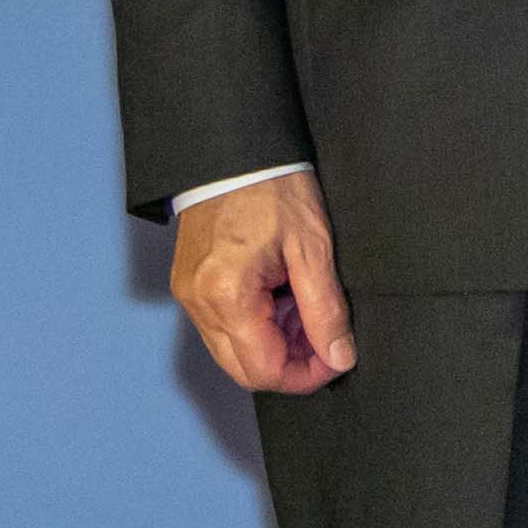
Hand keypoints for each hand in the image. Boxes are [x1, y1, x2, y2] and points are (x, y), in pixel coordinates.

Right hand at [168, 169, 359, 392]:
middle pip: (244, 369)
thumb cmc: (271, 188)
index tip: (336, 360)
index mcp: (227, 295)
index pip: (264, 370)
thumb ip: (326, 310)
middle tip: (325, 339)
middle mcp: (198, 302)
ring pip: (233, 350)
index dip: (305, 376)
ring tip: (306, 313)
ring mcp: (189, 294)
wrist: (234, 150)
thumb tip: (339, 356)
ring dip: (274, 345)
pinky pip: (222, 326)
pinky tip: (281, 300)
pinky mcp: (190, 283)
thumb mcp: (313, 249)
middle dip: (290, 364)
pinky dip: (255, 326)